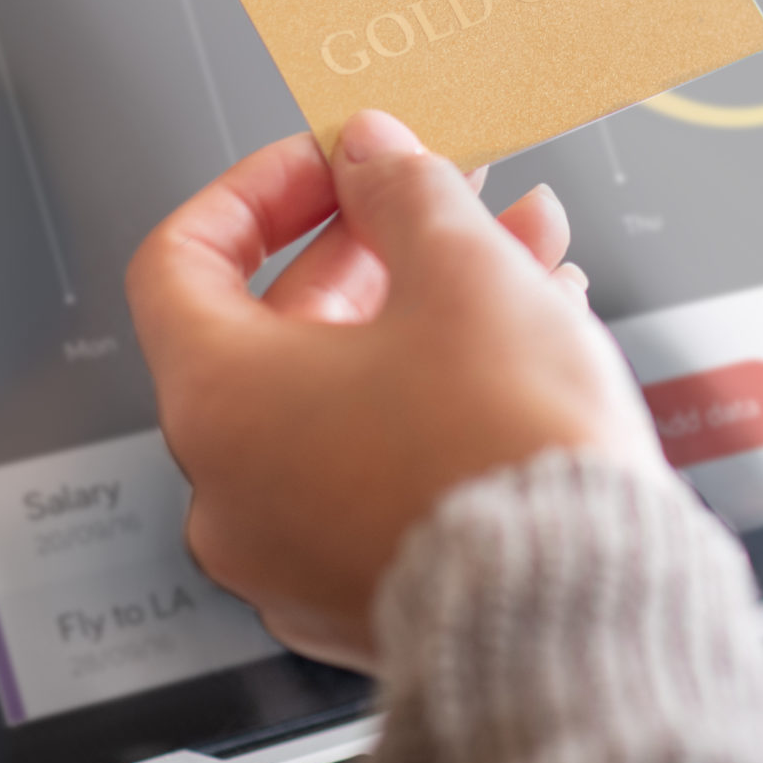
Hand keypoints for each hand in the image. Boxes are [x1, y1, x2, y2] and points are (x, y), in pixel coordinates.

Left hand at [125, 110, 663, 668]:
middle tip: (455, 192)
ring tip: (529, 257)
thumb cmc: (507, 455)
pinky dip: (437, 396)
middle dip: (384, 243)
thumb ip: (403, 191)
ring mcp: (290, 552)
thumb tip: (371, 155)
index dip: (261, 189)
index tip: (332, 162)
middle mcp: (230, 490)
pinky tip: (529, 343)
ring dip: (431, 309)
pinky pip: (378, 464)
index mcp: (219, 403)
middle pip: (281, 324)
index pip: (182, 260)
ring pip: (348, 391)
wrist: (581, 607)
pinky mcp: (359, 590)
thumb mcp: (463, 271)